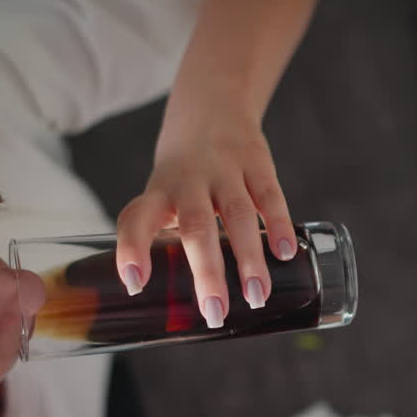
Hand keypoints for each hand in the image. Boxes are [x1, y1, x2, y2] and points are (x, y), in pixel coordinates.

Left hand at [114, 115, 297, 327]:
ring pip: (236, 214)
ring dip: (247, 257)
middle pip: (195, 226)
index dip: (132, 250)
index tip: (134, 283)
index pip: (136, 219)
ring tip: (256, 296)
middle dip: (207, 272)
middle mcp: (188, 180)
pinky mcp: (256, 161)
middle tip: (215, 311)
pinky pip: (269, 195)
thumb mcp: (163, 196)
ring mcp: (224, 169)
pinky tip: (284, 253)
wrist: (213, 105)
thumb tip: (183, 302)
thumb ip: (168, 240)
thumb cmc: (183, 172)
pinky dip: (279, 224)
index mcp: (158, 193)